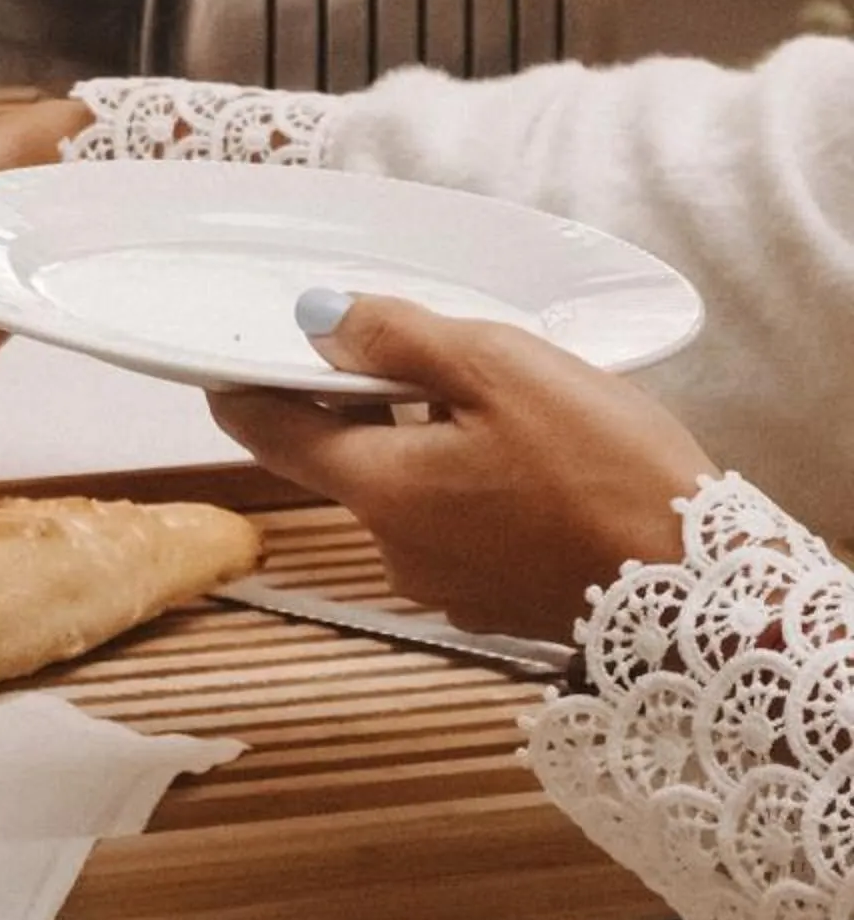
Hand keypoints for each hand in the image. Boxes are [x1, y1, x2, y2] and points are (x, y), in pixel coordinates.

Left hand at [206, 292, 709, 641]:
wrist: (699, 590)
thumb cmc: (604, 472)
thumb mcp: (498, 369)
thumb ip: (396, 339)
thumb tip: (317, 319)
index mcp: (379, 489)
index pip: (268, 434)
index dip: (239, 390)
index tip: (221, 362)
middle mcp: (395, 548)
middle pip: (346, 458)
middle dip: (370, 405)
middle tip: (428, 357)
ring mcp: (446, 583)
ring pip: (408, 490)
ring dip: (430, 444)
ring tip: (505, 408)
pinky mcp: (496, 600)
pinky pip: (458, 524)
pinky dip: (473, 487)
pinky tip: (534, 465)